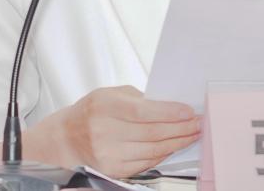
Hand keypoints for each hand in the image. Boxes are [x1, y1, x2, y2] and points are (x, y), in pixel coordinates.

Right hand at [46, 85, 200, 177]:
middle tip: (197, 122)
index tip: (188, 111)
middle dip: (180, 128)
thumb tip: (170, 106)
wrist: (65, 138)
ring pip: (152, 150)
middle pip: (152, 133)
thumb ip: (139, 99)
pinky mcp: (113, 170)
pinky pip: (146, 163)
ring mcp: (108, 154)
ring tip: (192, 134)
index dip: (170, 113)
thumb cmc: (91, 112)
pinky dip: (163, 154)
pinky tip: (173, 146)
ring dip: (177, 142)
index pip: (144, 112)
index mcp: (105, 106)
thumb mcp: (110, 94)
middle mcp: (104, 131)